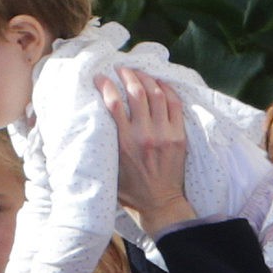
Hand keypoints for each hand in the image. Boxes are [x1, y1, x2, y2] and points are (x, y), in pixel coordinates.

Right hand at [97, 68, 192, 235]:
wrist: (160, 204)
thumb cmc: (131, 191)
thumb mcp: (109, 170)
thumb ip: (105, 147)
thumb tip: (93, 126)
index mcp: (125, 143)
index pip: (114, 104)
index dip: (106, 85)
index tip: (100, 77)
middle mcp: (145, 135)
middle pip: (137, 93)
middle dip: (127, 75)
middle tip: (121, 69)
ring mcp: (165, 134)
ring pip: (157, 94)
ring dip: (146, 79)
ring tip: (139, 72)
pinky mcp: (179, 136)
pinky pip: (174, 104)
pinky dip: (167, 90)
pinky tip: (159, 83)